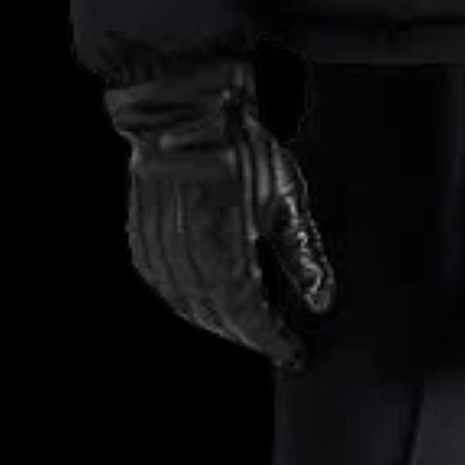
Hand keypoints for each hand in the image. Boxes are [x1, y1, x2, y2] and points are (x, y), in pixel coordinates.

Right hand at [104, 56, 336, 369]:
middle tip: (275, 342)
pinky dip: (191, 303)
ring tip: (246, 326)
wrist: (187, 110)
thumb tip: (321, 300)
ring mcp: (158, 253)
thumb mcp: (286, 198)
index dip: (272, 341)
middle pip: (218, 318)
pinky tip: (208, 300)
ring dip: (219, 324)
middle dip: (248, 335)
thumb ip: (303, 255)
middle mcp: (185, 260)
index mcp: (223, 252)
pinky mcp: (142, 243)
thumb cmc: (240, 148)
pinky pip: (167, 290)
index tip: (294, 353)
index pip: (250, 317)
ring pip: (189, 309)